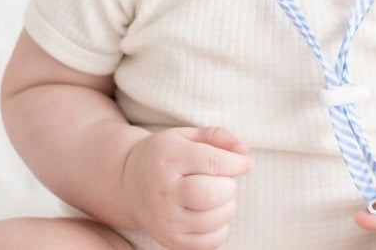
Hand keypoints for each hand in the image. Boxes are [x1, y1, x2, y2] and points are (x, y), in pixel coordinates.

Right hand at [121, 125, 252, 249]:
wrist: (129, 184)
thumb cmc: (166, 155)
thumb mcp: (187, 136)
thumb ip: (217, 137)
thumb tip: (244, 151)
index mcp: (168, 158)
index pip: (212, 162)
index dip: (237, 163)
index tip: (246, 163)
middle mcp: (164, 191)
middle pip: (211, 194)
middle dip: (230, 186)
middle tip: (227, 180)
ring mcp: (165, 219)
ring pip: (212, 219)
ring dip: (228, 206)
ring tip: (220, 195)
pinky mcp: (170, 240)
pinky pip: (208, 242)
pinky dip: (221, 228)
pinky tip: (213, 213)